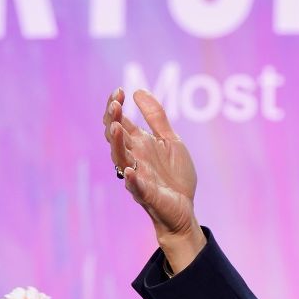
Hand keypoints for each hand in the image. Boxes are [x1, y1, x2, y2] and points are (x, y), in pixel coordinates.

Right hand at [103, 88, 205, 270]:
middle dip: (112, 121)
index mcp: (138, 143)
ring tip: (116, 128)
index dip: (116, 106)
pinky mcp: (146, 194)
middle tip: (115, 105)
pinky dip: (131, 179)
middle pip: (115, 137)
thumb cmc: (175, 175)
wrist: (185, 207)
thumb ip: (156, 117)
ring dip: (117, 144)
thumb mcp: (170, 140)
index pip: (119, 121)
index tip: (119, 91)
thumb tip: (138, 90)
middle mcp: (134, 157)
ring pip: (120, 158)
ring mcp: (137, 175)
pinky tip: (129, 170)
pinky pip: (135, 186)